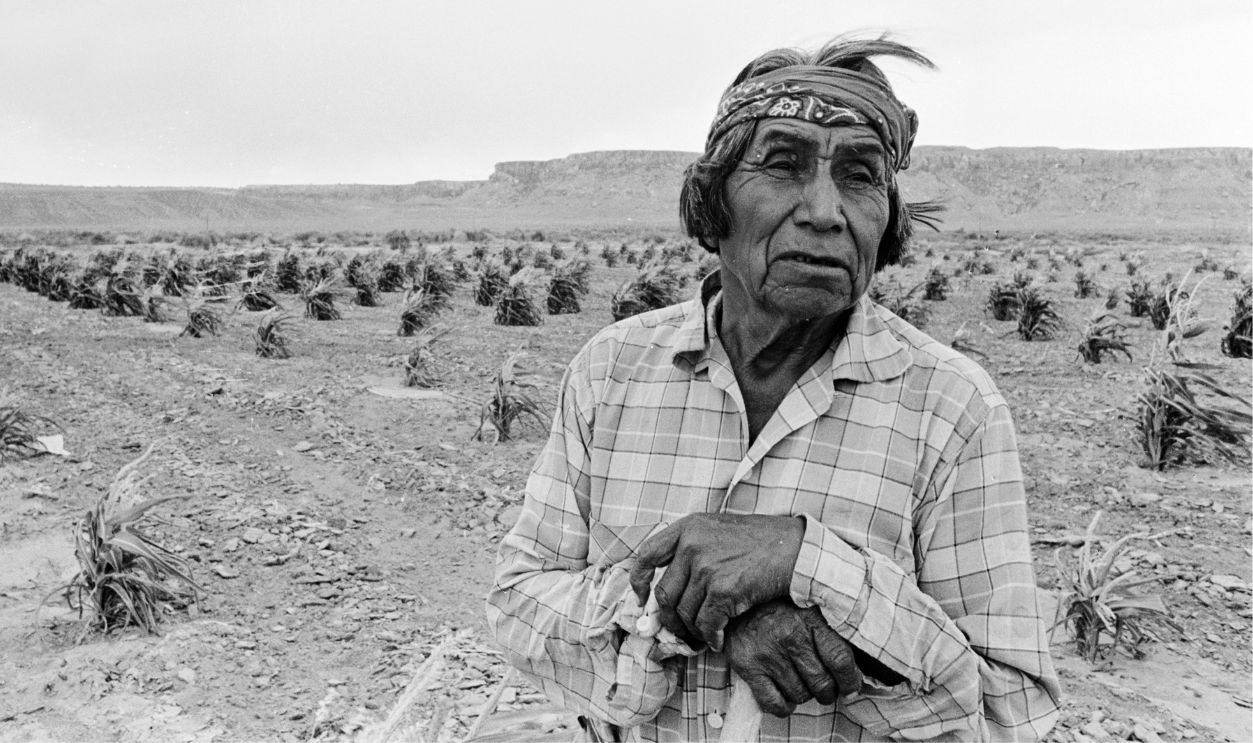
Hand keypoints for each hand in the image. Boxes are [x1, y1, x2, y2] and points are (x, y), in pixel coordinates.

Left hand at [628, 513, 803, 649]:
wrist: (797, 549)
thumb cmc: (763, 541)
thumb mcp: (720, 529)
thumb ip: (694, 547)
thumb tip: (674, 582)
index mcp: (689, 527)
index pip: (647, 554)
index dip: (638, 580)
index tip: (640, 598)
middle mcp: (692, 544)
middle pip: (664, 593)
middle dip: (670, 618)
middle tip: (680, 630)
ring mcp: (706, 566)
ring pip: (685, 613)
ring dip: (694, 631)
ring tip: (706, 635)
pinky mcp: (723, 589)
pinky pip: (706, 624)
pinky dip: (711, 637)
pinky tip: (719, 640)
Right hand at [724, 599, 862, 716]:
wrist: (738, 605)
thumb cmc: (781, 612)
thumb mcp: (809, 611)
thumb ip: (831, 635)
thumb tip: (855, 674)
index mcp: (810, 618)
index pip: (840, 659)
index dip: (850, 681)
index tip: (851, 688)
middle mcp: (789, 634)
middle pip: (822, 683)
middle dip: (826, 692)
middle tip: (823, 688)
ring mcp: (768, 652)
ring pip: (800, 695)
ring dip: (803, 695)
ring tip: (799, 682)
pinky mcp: (748, 666)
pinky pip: (774, 704)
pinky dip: (784, 707)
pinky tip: (785, 696)